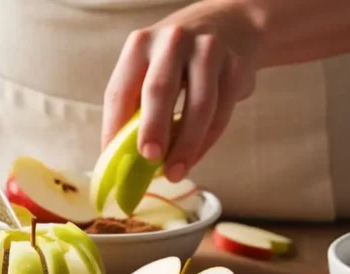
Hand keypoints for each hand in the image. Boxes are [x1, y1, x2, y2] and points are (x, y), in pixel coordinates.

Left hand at [102, 2, 261, 182]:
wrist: (232, 24)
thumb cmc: (180, 58)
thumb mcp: (153, 66)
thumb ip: (139, 103)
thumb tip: (123, 156)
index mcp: (140, 45)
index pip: (120, 90)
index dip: (113, 127)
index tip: (113, 159)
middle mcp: (172, 42)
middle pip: (159, 90)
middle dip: (153, 128)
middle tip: (149, 158)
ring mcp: (208, 51)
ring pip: (199, 105)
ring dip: (186, 145)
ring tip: (175, 172)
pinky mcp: (235, 67)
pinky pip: (221, 112)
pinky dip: (207, 141)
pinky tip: (194, 157)